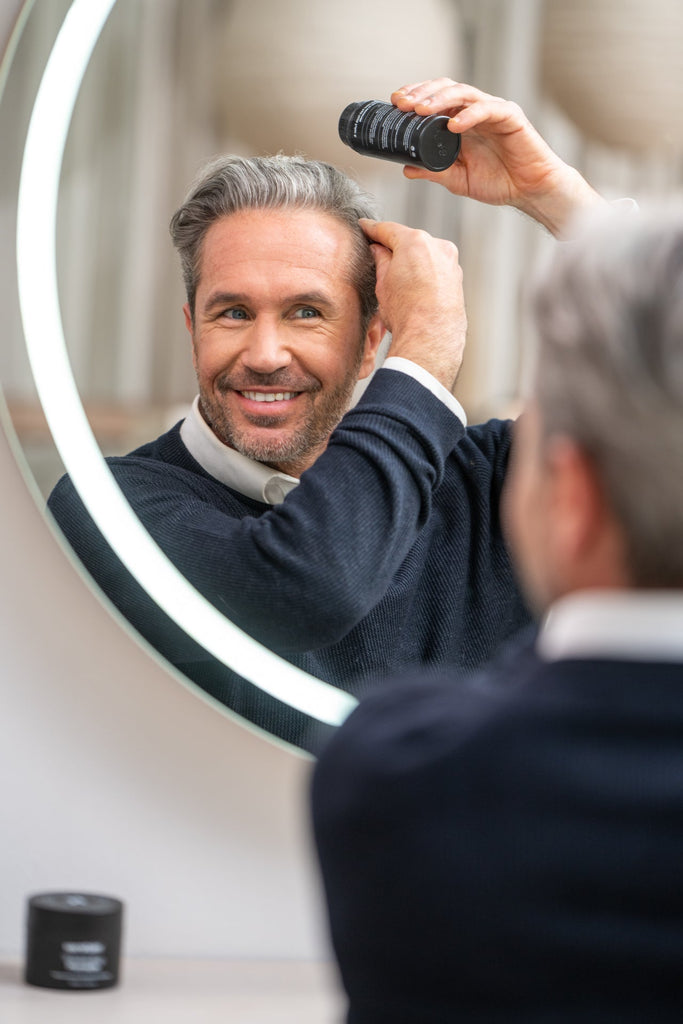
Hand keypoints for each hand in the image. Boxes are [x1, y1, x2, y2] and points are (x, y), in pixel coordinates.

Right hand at [360, 218, 466, 391]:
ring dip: (412, 261)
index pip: (388, 229)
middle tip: (378, 257)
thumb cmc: (407, 314)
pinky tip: (415, 289)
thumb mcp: (382, 283)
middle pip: (409, 240)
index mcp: (415, 242)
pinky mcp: (457, 278)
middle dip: (395, 247)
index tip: (365, 227)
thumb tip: (379, 252)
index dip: (372, 229)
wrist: (431, 338)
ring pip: (425, 255)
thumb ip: (380, 260)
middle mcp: (437, 247)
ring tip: (399, 280)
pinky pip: (436, 269)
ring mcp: (450, 262)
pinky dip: (425, 273)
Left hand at [392, 79, 606, 237]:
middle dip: (421, 93)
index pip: (435, 99)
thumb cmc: (498, 182)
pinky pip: (488, 109)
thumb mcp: (457, 179)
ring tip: (421, 110)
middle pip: (445, 88)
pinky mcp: (510, 116)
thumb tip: (406, 168)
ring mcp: (492, 110)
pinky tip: (453, 125)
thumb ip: (434, 171)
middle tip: (402, 104)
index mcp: (461, 122)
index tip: (395, 104)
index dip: (415, 97)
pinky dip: (469, 114)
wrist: (529, 190)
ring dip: (439, 99)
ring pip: (463, 93)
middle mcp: (475, 111)